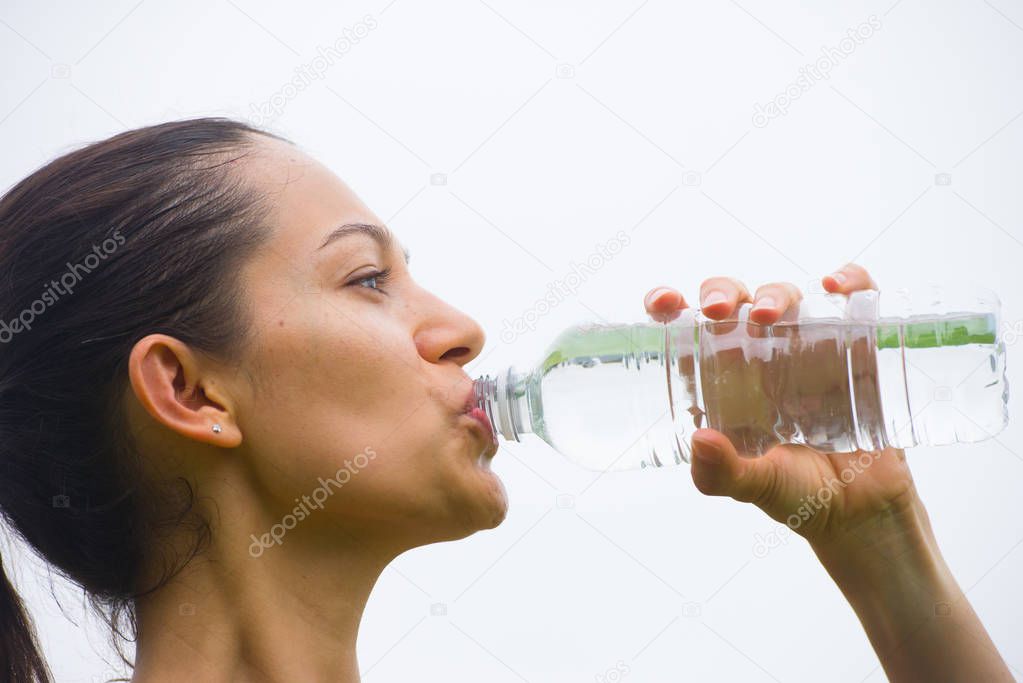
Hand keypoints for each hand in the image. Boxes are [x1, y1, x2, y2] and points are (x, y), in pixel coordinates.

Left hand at [645, 264, 1013, 680]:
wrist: (862, 514)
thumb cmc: (796, 496)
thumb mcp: (753, 486)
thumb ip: (722, 473)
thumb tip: (700, 439)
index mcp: (721, 381)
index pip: (686, 329)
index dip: (668, 304)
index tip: (661, 304)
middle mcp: (758, 358)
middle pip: (733, 301)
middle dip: (720, 292)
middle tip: (718, 311)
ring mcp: (806, 350)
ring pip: (784, 297)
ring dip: (774, 293)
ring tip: (768, 315)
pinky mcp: (855, 350)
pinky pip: (853, 300)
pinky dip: (850, 279)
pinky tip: (836, 286)